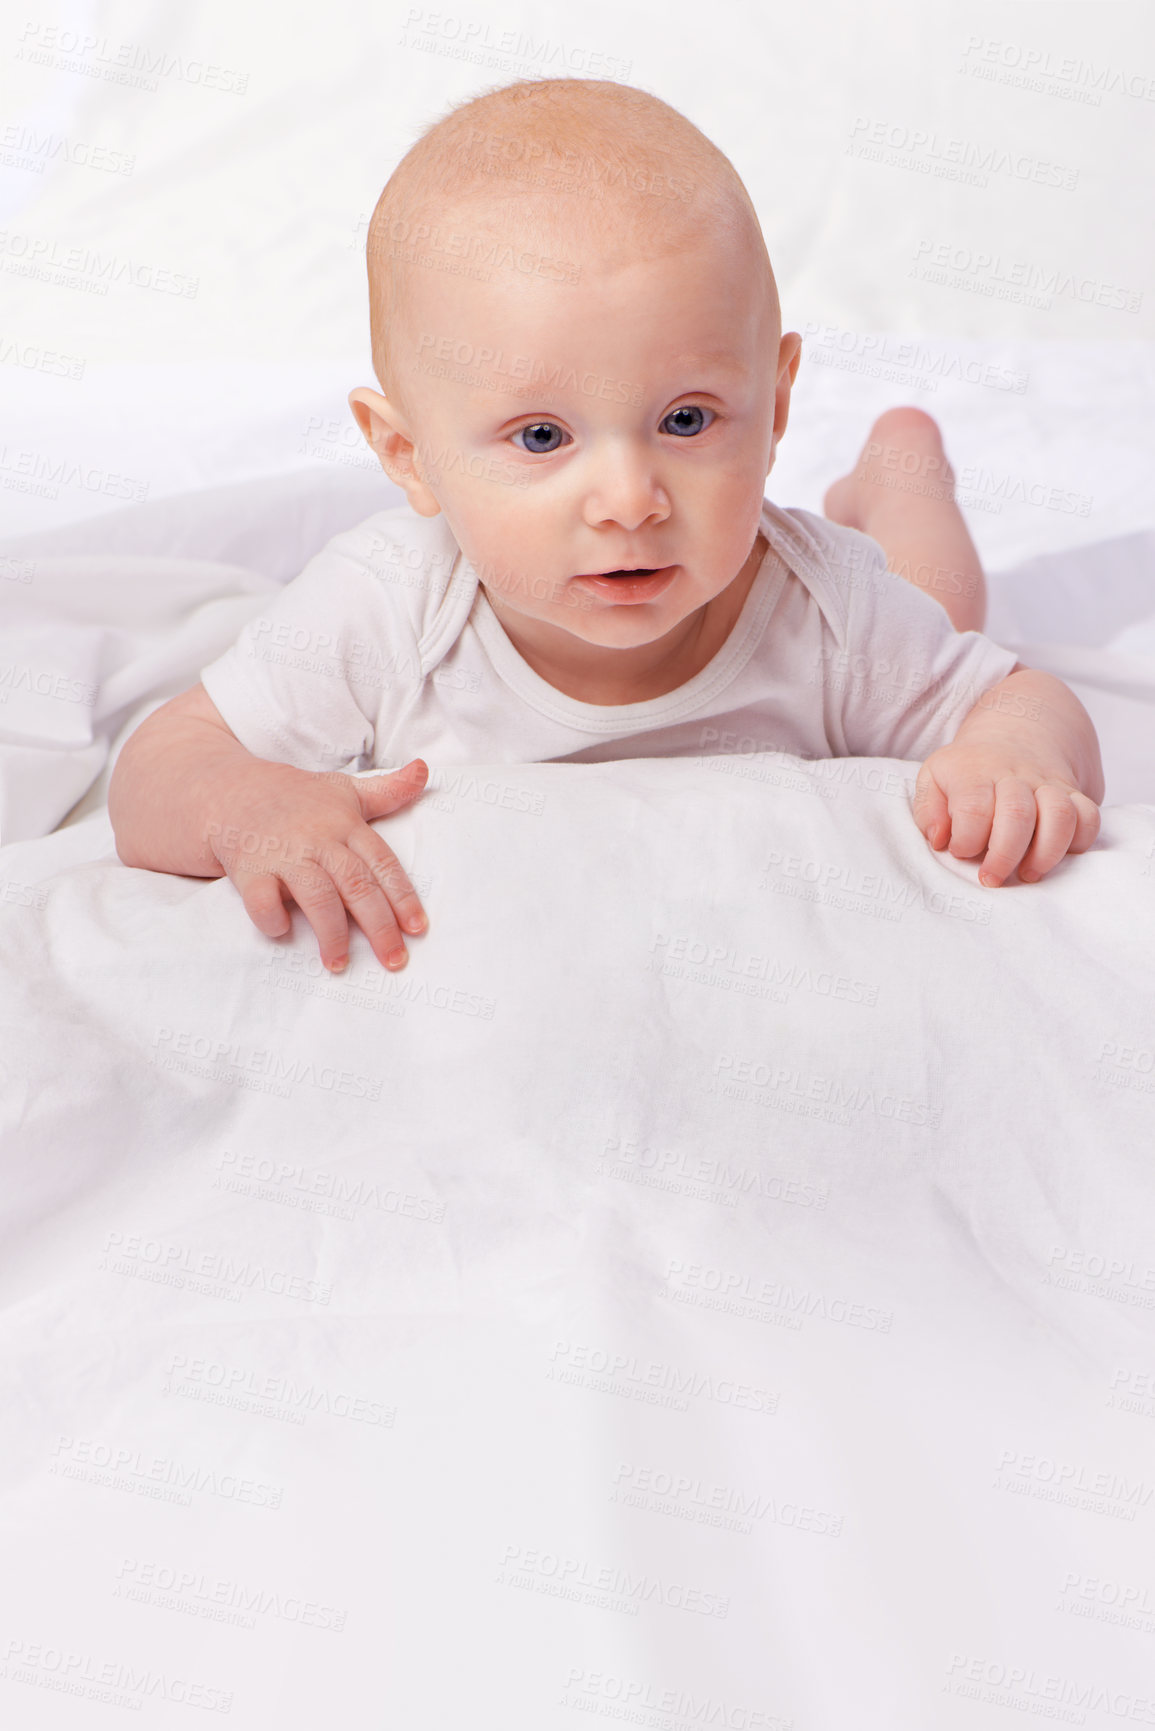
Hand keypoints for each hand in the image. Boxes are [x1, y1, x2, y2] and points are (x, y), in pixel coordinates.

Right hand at [206, 758, 429, 969]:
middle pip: (356, 885)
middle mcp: (317, 838)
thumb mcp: (342, 790)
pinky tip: (283, 932)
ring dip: (331, 934)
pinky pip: (262, 900)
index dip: (402, 897)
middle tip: (394, 961)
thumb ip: (386, 791)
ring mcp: (283, 853)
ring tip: (339, 964)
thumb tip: (424, 771)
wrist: (227, 789)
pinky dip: (272, 919)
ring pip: (316, 896)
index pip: (382, 863)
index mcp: (345, 824)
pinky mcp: (248, 868)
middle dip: (379, 926)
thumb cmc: (295, 798)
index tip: (417, 929)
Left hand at [912, 742, 1100, 886]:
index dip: (967, 840)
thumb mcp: (934, 778)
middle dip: (1004, 856)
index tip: (961, 852)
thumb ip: (929, 811)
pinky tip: (1057, 856)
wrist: (1017, 728)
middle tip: (991, 878)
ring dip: (1046, 853)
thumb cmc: (968, 769)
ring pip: (1060, 815)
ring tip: (1028, 874)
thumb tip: (940, 840)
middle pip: (1018, 815)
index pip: (974, 809)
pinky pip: (1089, 816)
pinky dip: (1080, 841)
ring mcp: (1048, 783)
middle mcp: (1015, 776)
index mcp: (974, 772)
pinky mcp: (1073, 792)